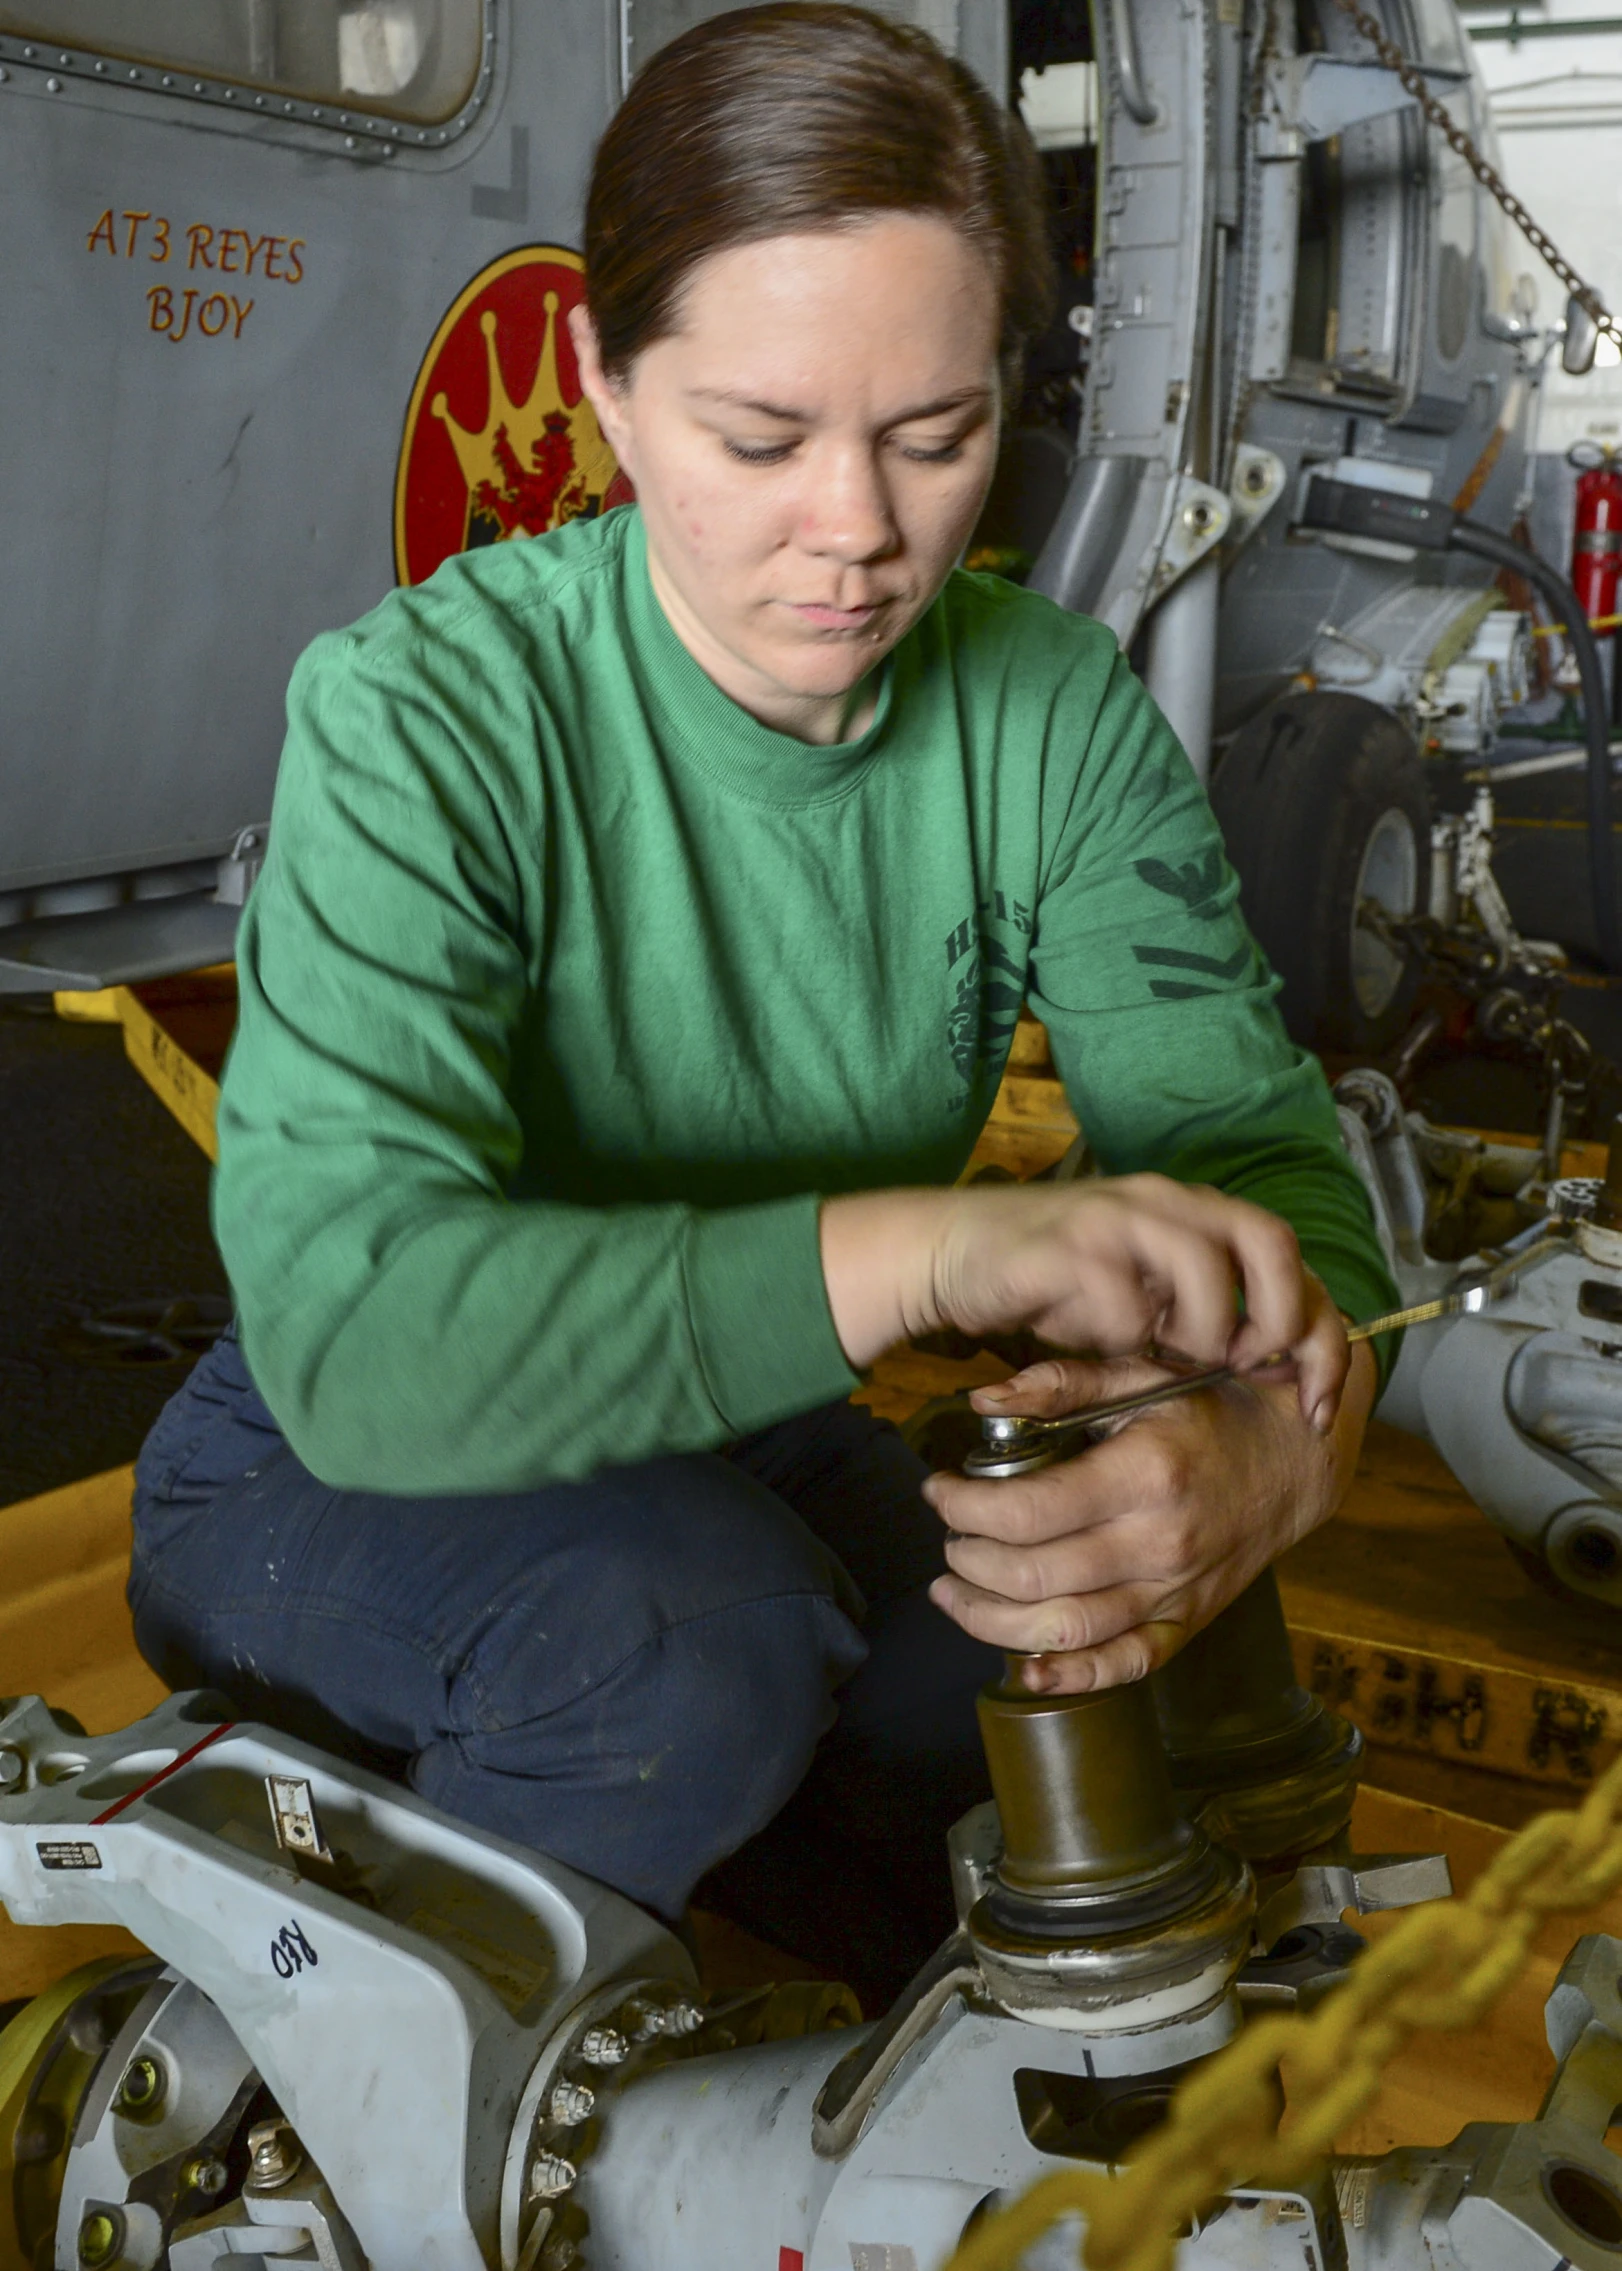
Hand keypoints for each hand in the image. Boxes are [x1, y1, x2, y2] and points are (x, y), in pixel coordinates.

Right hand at [820, 1175, 1347, 1429]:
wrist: (955, 1252)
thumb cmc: (1057, 1282)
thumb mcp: (1145, 1295)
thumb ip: (1204, 1313)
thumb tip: (1280, 1366)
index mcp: (1194, 1211)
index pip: (1289, 1256)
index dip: (1318, 1333)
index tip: (1313, 1400)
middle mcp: (1165, 1200)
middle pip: (1269, 1243)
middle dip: (1277, 1322)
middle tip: (1246, 1370)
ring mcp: (1117, 1216)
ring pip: (1202, 1267)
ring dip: (1199, 1332)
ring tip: (1167, 1359)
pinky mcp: (1067, 1243)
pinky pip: (1123, 1300)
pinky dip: (1123, 1337)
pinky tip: (1101, 1345)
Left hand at [922, 1321, 1377, 1692]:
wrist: (1295, 1460)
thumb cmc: (1210, 1410)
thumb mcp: (1139, 1377)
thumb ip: (1058, 1385)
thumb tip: (980, 1402)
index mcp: (1144, 1474)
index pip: (1028, 1510)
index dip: (964, 1505)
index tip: (937, 1488)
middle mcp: (1160, 1543)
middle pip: (1035, 1577)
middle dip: (968, 1562)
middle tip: (947, 1539)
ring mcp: (1176, 1592)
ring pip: (1066, 1632)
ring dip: (991, 1622)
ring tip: (953, 1592)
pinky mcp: (1187, 1624)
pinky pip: (1124, 1667)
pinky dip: (1069, 1678)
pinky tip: (1022, 1667)